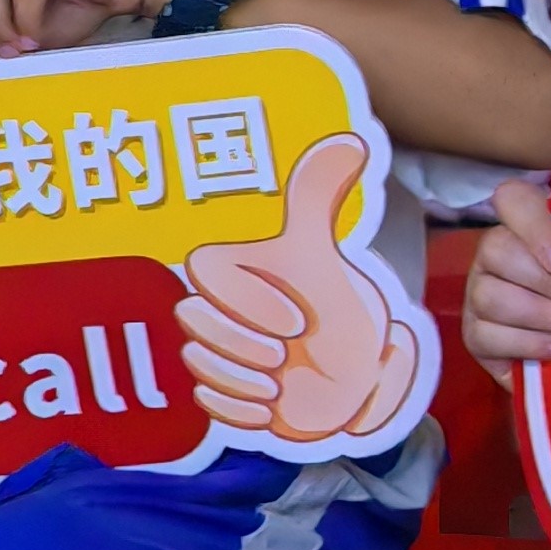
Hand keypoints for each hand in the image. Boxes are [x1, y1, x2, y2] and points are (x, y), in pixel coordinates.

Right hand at [177, 134, 420, 444]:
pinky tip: (274, 409)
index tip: (296, 321)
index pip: (206, 272)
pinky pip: (206, 405)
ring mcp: (219, 354)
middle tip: (285, 355)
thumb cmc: (340, 310)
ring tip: (282, 384)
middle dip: (242, 344)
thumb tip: (350, 137)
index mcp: (238, 269)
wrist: (357, 376)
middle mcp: (219, 309)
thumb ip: (322, 197)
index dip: (248, 299)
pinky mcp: (225, 397)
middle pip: (193, 322)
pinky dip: (242, 411)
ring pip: (197, 365)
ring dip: (245, 381)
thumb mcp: (329, 254)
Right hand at [460, 178, 550, 380]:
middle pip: (497, 251)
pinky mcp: (476, 335)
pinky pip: (488, 337)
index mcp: (527, 224)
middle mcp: (495, 253)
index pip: (512, 199)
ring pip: (491, 297)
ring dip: (543, 315)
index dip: (534, 224)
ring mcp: (480, 294)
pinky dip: (529, 345)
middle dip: (548, 282)